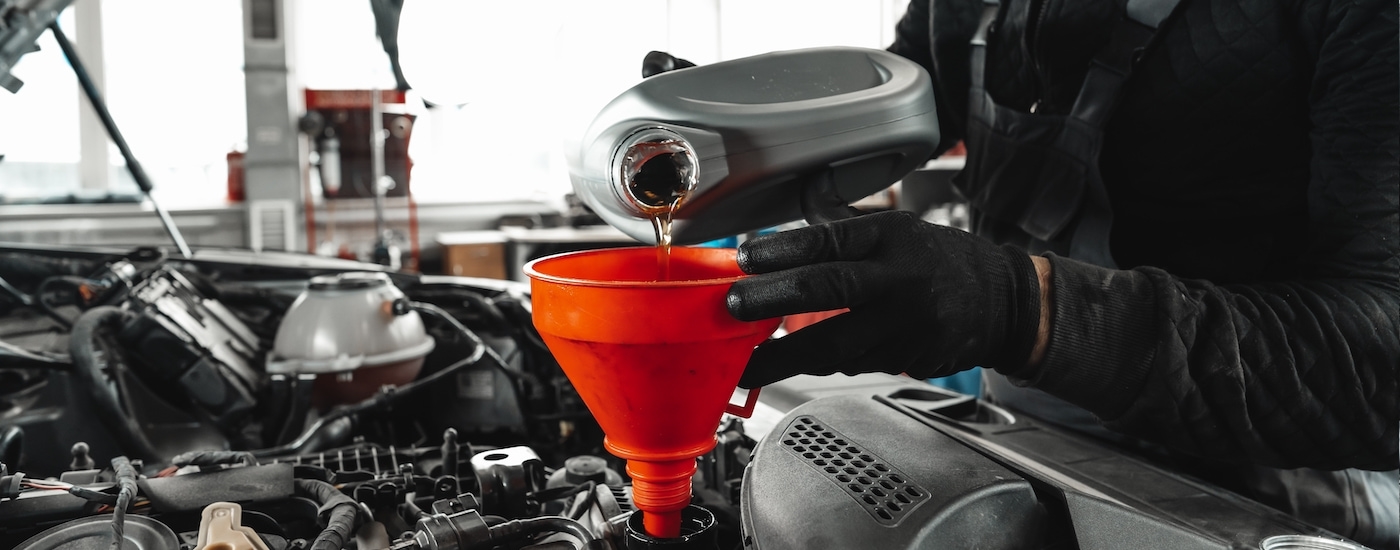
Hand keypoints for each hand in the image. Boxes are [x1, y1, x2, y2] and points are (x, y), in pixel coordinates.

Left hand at [725, 211, 1042, 387]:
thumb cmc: (940, 261)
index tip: (744, 259)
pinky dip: (822, 363)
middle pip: (826, 289)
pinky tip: (798, 362)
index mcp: (892, 237)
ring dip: (784, 356)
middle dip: (770, 301)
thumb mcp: (898, 228)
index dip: (780, 251)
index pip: (828, 240)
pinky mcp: (907, 358)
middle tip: (733, 308)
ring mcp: (905, 324)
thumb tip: (790, 213)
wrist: (1002, 303)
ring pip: (834, 343)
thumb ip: (843, 225)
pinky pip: (852, 363)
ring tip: (747, 361)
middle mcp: (899, 279)